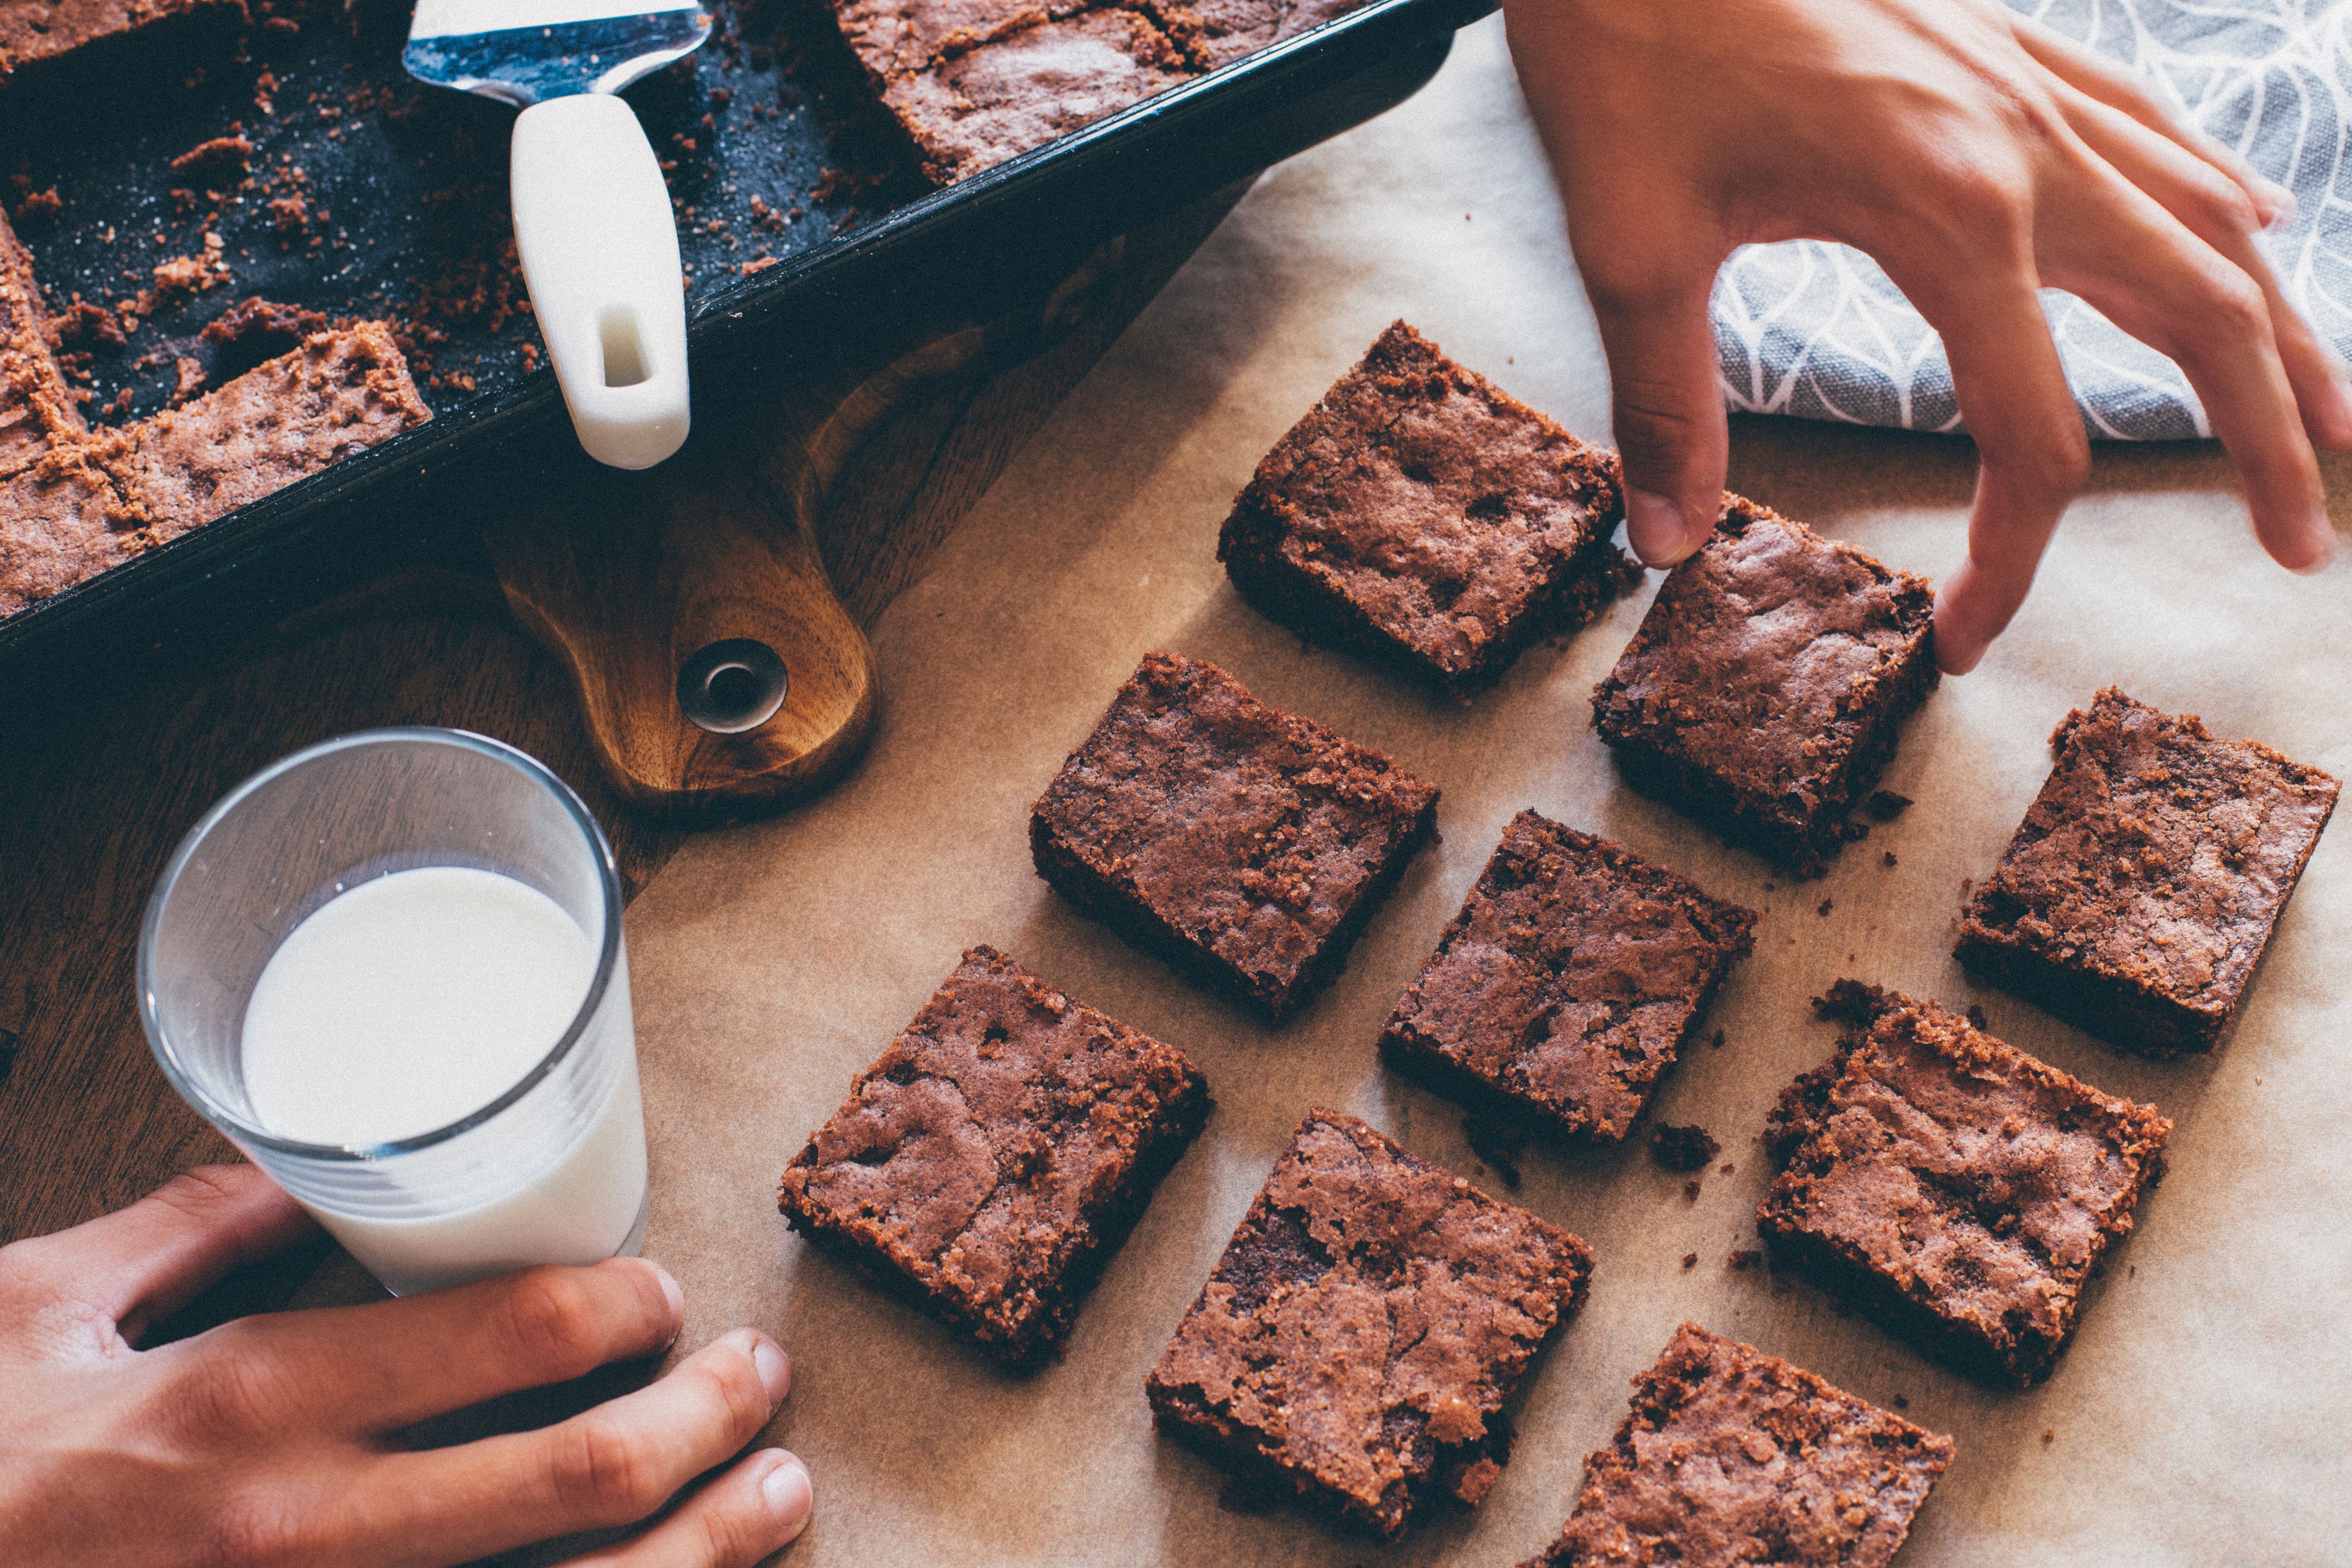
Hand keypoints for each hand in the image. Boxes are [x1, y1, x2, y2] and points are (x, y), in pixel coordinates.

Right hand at [0, 1165, 812, 1567]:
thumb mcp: (36, 1314)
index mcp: (250, 1405)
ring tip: (777, 1500)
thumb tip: (315, 1171)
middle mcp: (311, 1534)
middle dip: (705, 1419)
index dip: (622, 1308)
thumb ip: (188, 1234)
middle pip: (579, 1477)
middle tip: (761, 1379)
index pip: (510, 1339)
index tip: (662, 1295)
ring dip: (704, 1552)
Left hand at [1504, 0, 2348, 672]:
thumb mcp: (1631, 245)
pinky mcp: (2004, 45)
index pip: (2034, 436)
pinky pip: (2148, 128)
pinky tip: (2249, 229)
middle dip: (2262, 443)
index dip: (2010, 559)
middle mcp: (2026, 152)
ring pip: (2206, 222)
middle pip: (2200, 318)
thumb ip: (1663, 404)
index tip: (1963, 636)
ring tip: (2329, 418)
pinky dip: (2211, 191)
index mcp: (1951, 216)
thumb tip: (1661, 543)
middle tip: (2299, 544)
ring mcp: (2028, 89)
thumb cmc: (1628, 59)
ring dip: (2277, 326)